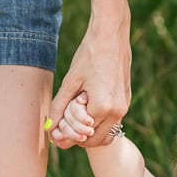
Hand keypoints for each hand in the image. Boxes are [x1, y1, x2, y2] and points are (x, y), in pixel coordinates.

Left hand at [46, 18, 130, 147]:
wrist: (111, 35)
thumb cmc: (89, 55)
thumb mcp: (70, 82)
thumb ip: (59, 106)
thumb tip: (49, 127)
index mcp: (103, 108)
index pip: (81, 135)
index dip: (66, 136)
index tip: (56, 133)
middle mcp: (117, 111)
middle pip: (95, 140)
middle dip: (78, 138)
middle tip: (64, 127)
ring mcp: (124, 106)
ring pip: (106, 135)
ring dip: (90, 133)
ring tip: (75, 118)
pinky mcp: (126, 100)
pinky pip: (113, 122)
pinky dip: (99, 123)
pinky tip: (87, 109)